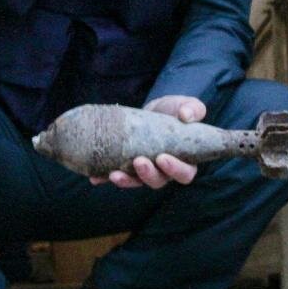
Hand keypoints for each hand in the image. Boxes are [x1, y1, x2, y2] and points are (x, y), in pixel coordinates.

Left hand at [89, 96, 204, 189]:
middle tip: (139, 161)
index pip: (184, 173)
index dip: (175, 169)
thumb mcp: (186, 106)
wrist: (153, 112)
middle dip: (147, 174)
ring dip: (126, 181)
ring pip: (136, 182)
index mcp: (184, 161)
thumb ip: (193, 109)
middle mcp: (164, 171)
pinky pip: (116, 176)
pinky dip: (104, 178)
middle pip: (158, 181)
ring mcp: (144, 171)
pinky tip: (94, 177)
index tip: (163, 158)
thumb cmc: (175, 111)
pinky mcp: (127, 168)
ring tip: (114, 174)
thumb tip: (186, 115)